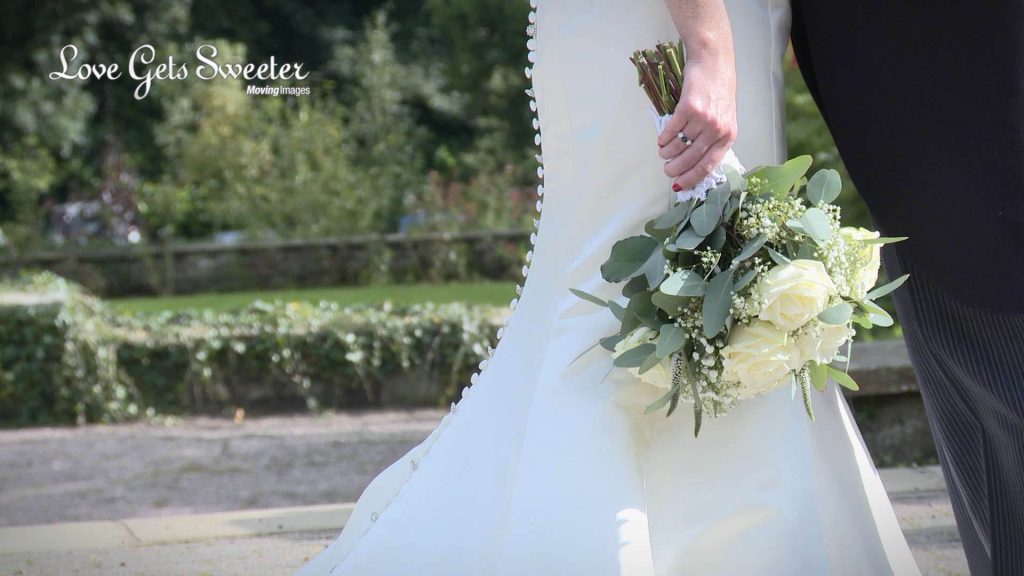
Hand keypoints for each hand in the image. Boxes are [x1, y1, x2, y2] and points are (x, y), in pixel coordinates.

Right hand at [656, 57, 736, 190]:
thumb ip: (713, 138)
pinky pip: (671, 130)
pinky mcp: (689, 107)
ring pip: (680, 145)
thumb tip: (693, 162)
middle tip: (667, 170)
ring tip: (663, 153)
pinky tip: (662, 140)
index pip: (708, 165)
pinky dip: (664, 137)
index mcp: (728, 136)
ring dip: (667, 153)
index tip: (679, 185)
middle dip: (675, 169)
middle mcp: (717, 129)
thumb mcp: (724, 117)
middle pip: (692, 159)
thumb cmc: (718, 90)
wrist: (713, 62)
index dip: (691, 178)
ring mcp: (704, 119)